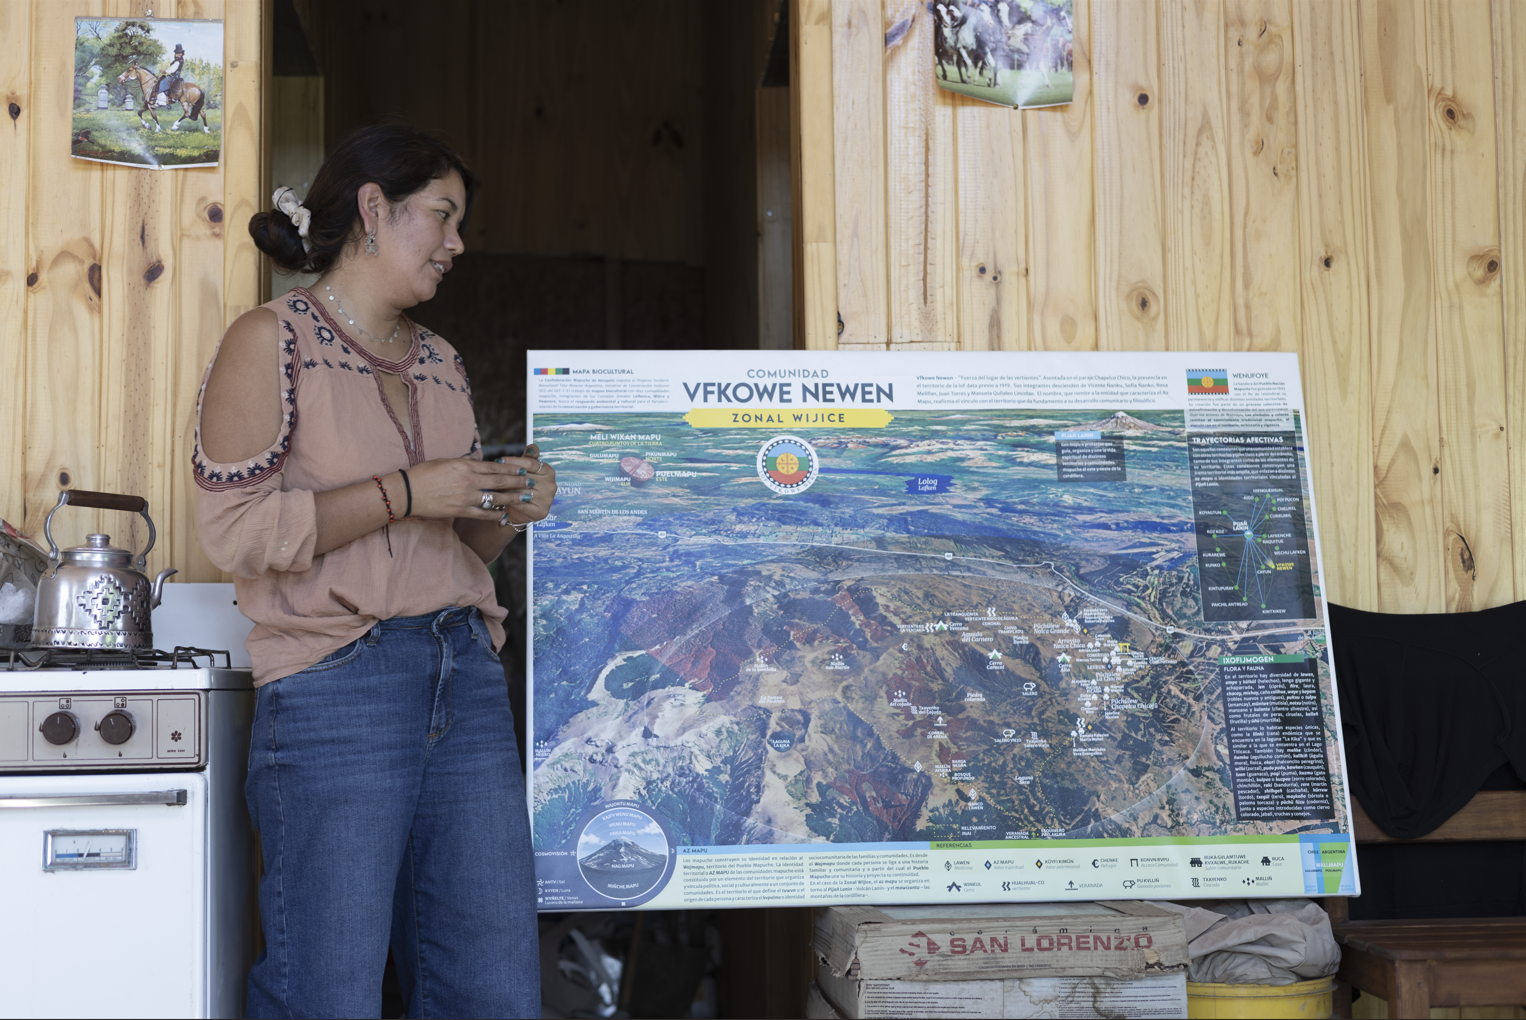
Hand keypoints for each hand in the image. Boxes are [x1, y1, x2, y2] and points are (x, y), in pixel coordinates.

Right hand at [401, 447, 552, 520]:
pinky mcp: (460, 510)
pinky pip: (482, 513)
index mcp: (465, 466)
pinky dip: (495, 514)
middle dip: (518, 482)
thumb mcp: (445, 461)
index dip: (511, 468)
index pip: (494, 466)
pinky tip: (504, 514)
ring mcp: (466, 497)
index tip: (524, 468)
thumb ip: (463, 463)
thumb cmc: (423, 474)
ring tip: (525, 497)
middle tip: (532, 482)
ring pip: (495, 497)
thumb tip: (476, 462)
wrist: (407, 492)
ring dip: (512, 498)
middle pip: (499, 481)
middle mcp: (469, 481)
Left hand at [493, 445, 556, 528]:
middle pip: (525, 477)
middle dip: (507, 475)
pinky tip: (498, 497)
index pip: (530, 463)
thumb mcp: (525, 470)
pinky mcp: (541, 512)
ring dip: (505, 488)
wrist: (518, 510)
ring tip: (492, 485)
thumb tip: (531, 447)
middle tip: (491, 474)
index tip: (498, 460)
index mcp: (549, 472)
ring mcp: (548, 499)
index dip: (513, 461)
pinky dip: (508, 500)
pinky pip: (521, 504)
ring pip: (521, 490)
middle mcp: (551, 485)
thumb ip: (528, 458)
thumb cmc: (520, 486)